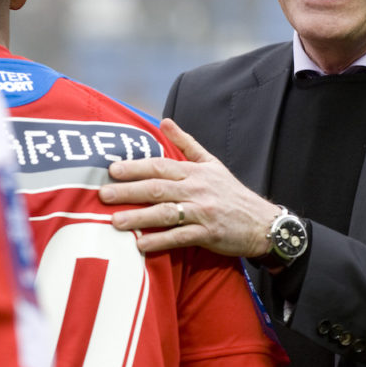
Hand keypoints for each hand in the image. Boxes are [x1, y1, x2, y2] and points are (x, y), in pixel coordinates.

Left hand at [100, 118, 281, 256]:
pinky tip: (140, 245)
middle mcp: (197, 189)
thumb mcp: (212, 163)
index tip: (112, 169)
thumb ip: (186, 143)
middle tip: (103, 194)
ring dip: (138, 218)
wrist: (262, 222)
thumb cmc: (232, 193)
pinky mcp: (208, 234)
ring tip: (114, 222)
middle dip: (128, 190)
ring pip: (165, 213)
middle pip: (157, 188)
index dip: (135, 167)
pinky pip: (179, 237)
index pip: (160, 166)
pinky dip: (159, 241)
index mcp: (195, 172)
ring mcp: (202, 212)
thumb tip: (164, 121)